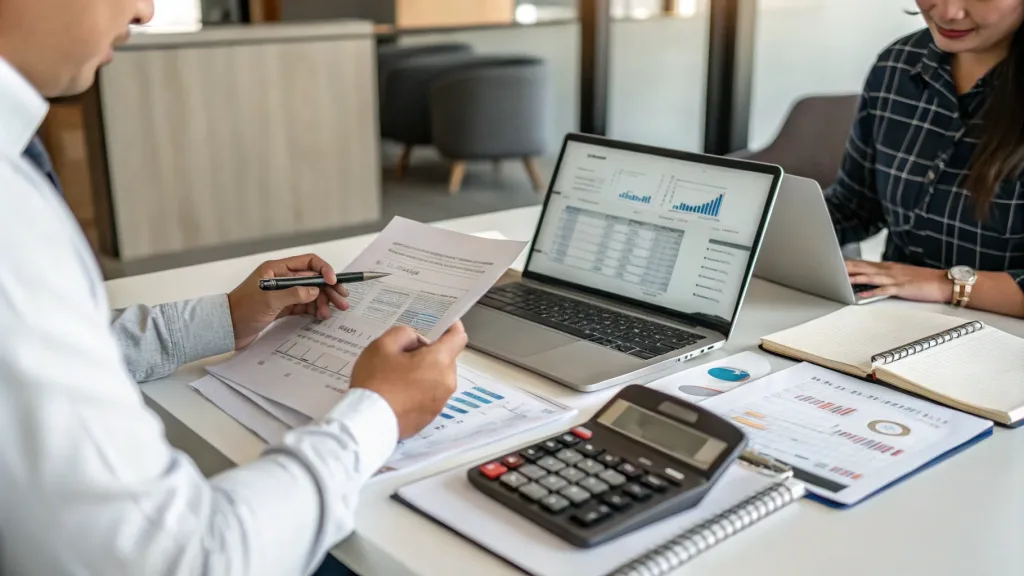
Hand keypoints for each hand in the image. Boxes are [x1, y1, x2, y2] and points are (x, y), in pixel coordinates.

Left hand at [228, 254, 349, 348]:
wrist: (225, 329)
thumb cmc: (240, 311)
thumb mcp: (268, 301)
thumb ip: (293, 294)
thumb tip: (315, 290)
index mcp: (277, 269)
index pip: (307, 263)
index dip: (324, 270)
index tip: (334, 282)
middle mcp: (281, 278)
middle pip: (313, 279)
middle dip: (329, 289)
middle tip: (342, 301)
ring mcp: (283, 294)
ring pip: (311, 294)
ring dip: (323, 302)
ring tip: (332, 313)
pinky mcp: (282, 307)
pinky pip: (304, 306)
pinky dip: (314, 310)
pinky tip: (321, 316)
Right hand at [350, 322, 467, 438]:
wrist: (367, 422)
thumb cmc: (375, 381)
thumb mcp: (383, 345)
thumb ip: (403, 334)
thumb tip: (415, 341)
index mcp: (439, 361)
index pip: (458, 337)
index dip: (451, 327)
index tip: (442, 324)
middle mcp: (446, 383)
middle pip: (446, 359)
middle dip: (430, 352)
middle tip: (405, 352)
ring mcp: (439, 402)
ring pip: (437, 378)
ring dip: (424, 372)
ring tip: (397, 374)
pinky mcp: (430, 417)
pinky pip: (430, 395)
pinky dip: (419, 390)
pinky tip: (398, 392)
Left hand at [845, 260, 951, 301]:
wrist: (944, 282)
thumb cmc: (924, 280)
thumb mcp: (902, 275)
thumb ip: (887, 275)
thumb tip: (873, 277)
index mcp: (889, 267)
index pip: (865, 263)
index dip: (850, 262)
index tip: (836, 262)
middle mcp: (890, 270)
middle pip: (865, 267)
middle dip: (848, 267)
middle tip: (832, 266)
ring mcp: (896, 279)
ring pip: (872, 276)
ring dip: (856, 277)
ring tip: (842, 278)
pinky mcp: (902, 288)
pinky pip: (884, 291)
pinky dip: (871, 292)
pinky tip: (861, 295)